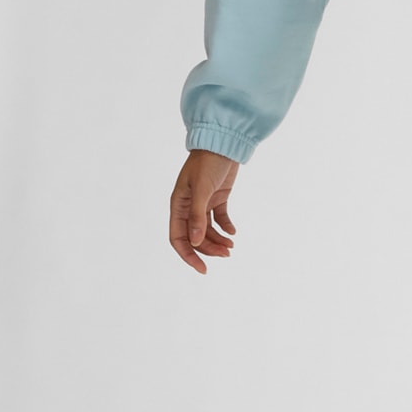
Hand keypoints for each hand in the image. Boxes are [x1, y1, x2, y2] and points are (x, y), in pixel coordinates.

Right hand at [171, 149, 238, 273]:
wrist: (223, 142)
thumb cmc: (207, 162)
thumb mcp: (202, 189)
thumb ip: (198, 216)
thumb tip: (196, 242)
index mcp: (178, 205)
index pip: (178, 238)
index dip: (188, 255)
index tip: (203, 269)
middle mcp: (188, 206)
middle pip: (195, 237)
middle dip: (209, 249)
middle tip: (227, 255)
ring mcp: (203, 202)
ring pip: (208, 230)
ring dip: (218, 240)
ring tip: (232, 247)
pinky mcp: (217, 197)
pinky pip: (219, 219)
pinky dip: (226, 227)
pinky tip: (233, 233)